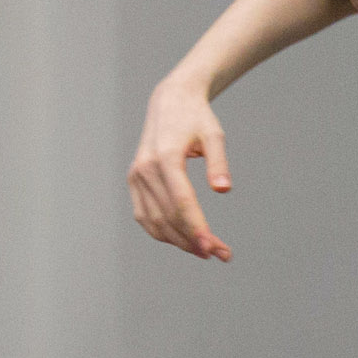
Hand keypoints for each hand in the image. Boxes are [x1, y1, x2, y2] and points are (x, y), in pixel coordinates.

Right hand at [128, 75, 234, 260]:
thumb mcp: (214, 135)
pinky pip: (144, 215)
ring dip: (179, 241)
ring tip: (208, 251)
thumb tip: (223, 189)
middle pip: (169, 216)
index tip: (215, 248)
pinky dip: (162, 232)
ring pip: (154, 221)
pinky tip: (185, 241)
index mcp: (165, 158)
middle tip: (222, 255)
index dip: (197, 228)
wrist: (170, 102)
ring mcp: (136, 177)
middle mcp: (145, 170)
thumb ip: (219, 161)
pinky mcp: (134, 182)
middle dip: (194, 240)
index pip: (181, 202)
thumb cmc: (197, 119)